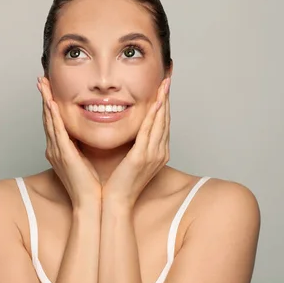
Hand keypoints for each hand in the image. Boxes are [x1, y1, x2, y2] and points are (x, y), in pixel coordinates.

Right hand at [37, 77, 100, 206]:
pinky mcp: (64, 154)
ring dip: (45, 101)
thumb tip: (85, 135)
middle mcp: (54, 149)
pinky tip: (51, 103)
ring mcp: (57, 151)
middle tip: (41, 80)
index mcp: (60, 150)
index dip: (50, 105)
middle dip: (44, 98)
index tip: (49, 89)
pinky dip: (53, 116)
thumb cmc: (91, 185)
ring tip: (42, 85)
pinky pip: (57, 131)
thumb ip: (82, 147)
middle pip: (47, 118)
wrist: (90, 204)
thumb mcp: (85, 160)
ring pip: (49, 121)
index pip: (54, 122)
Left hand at [103, 77, 170, 206]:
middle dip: (166, 98)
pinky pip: (149, 131)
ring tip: (163, 85)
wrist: (116, 202)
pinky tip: (155, 103)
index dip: (164, 105)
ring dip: (162, 101)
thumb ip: (136, 145)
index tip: (163, 88)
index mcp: (158, 153)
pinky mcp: (142, 157)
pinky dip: (153, 116)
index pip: (163, 124)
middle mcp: (160, 152)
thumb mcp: (132, 160)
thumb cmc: (120, 183)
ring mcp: (153, 155)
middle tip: (167, 79)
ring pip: (160, 122)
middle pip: (165, 119)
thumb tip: (134, 132)